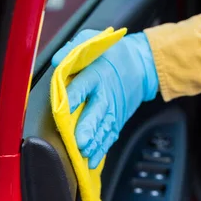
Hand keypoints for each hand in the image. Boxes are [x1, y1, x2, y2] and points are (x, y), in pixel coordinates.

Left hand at [52, 29, 158, 167]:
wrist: (142, 64)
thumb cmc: (111, 53)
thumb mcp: (91, 40)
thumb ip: (73, 48)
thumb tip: (57, 60)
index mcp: (97, 73)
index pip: (83, 85)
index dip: (73, 96)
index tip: (63, 107)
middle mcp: (106, 93)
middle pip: (96, 112)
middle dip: (87, 128)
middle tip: (79, 142)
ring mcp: (113, 109)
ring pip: (104, 128)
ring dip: (95, 142)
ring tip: (85, 154)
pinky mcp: (118, 119)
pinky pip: (110, 135)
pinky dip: (103, 148)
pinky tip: (93, 160)